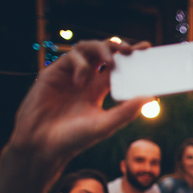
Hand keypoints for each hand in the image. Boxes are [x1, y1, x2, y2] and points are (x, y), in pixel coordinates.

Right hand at [9, 40, 151, 167]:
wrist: (42, 145)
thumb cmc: (73, 139)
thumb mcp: (104, 125)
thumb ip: (126, 112)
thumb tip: (150, 98)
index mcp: (98, 90)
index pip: (119, 69)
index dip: (132, 58)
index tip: (147, 49)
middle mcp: (86, 79)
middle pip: (105, 53)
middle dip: (119, 47)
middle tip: (132, 50)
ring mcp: (70, 74)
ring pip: (88, 49)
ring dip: (102, 49)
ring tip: (112, 61)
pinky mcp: (54, 73)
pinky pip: (71, 57)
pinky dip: (81, 64)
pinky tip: (81, 80)